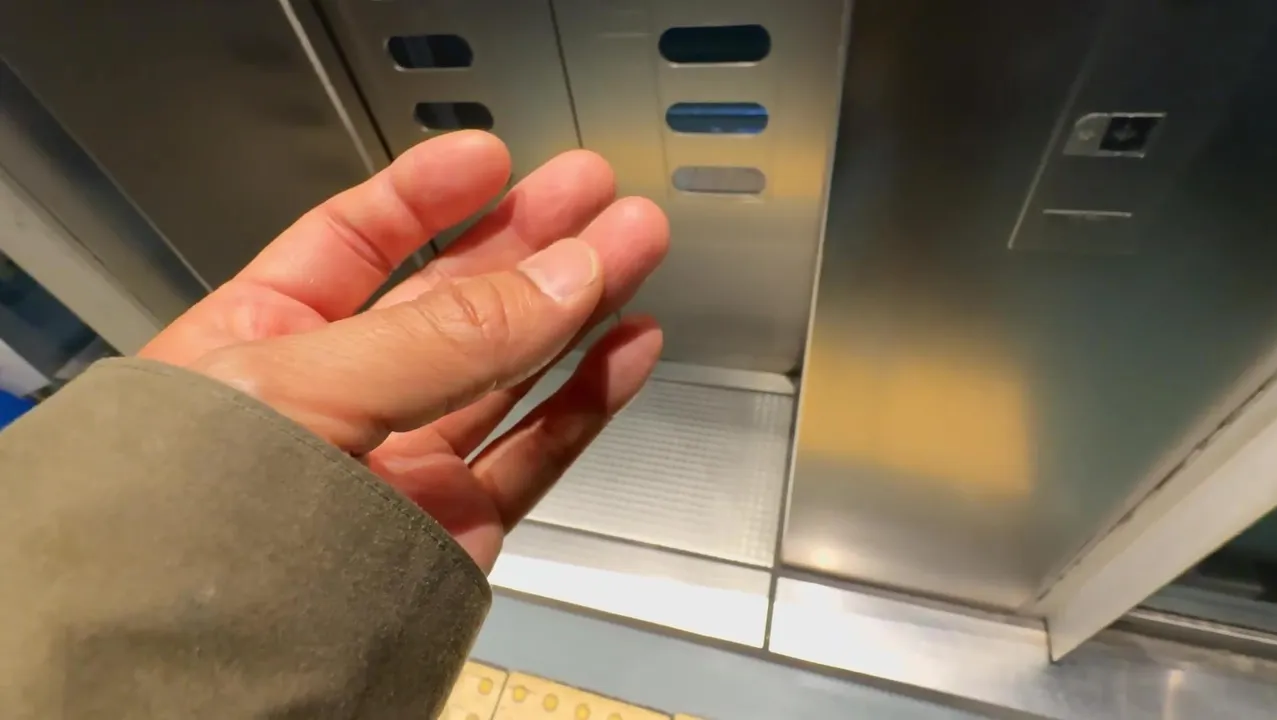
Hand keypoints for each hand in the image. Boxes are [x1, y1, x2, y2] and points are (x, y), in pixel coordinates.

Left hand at [139, 132, 668, 571]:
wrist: (208, 674)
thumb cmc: (190, 521)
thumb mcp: (305, 387)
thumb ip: (442, 335)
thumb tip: (564, 275)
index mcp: (264, 344)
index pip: (352, 245)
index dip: (425, 196)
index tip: (492, 158)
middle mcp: (339, 399)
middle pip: (451, 298)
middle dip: (526, 237)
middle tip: (592, 190)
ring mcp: (401, 465)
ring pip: (508, 370)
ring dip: (577, 305)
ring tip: (635, 243)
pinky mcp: (456, 528)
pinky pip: (537, 452)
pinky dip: (590, 400)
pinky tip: (629, 347)